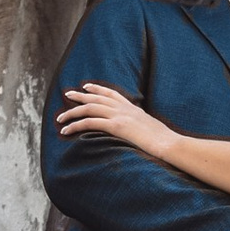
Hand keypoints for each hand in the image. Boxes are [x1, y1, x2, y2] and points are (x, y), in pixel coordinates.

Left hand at [58, 81, 176, 161]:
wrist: (170, 143)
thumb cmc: (164, 142)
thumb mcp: (151, 130)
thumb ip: (141, 127)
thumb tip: (137, 133)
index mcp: (133, 108)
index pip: (112, 93)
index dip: (97, 89)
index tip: (86, 86)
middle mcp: (125, 108)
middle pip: (97, 97)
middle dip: (79, 96)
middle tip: (67, 95)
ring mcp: (120, 115)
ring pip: (89, 108)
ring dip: (72, 113)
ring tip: (60, 119)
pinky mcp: (116, 126)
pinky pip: (90, 122)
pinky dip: (75, 125)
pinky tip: (66, 130)